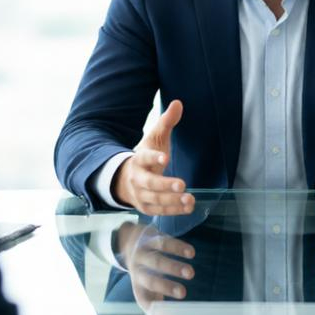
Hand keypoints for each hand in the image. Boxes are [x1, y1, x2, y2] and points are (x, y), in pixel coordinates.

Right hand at [114, 100, 194, 215]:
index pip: (145, 158)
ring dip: (173, 201)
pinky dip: (174, 210)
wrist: (124, 179)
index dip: (154, 158)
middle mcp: (138, 179)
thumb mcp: (154, 138)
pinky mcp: (146, 207)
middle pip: (150, 183)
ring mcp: (141, 195)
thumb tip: (178, 103)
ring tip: (190, 198)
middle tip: (182, 184)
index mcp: (139, 159)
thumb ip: (166, 122)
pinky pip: (160, 211)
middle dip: (165, 185)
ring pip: (155, 200)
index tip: (165, 158)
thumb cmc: (145, 156)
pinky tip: (188, 207)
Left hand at [118, 222, 195, 314]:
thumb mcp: (152, 294)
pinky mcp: (152, 239)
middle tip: (183, 294)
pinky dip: (177, 248)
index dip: (156, 308)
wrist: (129, 242)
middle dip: (165, 287)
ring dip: (173, 267)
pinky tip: (190, 253)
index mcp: (139, 288)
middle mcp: (139, 271)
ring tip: (191, 274)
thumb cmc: (146, 275)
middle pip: (150, 280)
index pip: (145, 301)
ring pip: (157, 261)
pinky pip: (164, 243)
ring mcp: (144, 254)